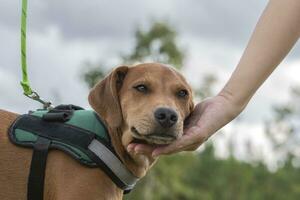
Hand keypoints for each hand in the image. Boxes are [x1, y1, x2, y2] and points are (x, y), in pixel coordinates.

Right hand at [127, 94, 242, 156]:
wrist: (223, 106)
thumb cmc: (204, 110)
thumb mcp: (184, 113)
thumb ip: (172, 117)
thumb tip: (159, 114)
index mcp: (181, 139)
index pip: (161, 144)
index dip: (146, 145)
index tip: (132, 143)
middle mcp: (185, 144)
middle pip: (162, 149)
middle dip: (144, 149)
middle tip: (129, 148)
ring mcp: (191, 142)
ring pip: (168, 149)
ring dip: (151, 151)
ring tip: (136, 149)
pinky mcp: (197, 136)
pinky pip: (179, 143)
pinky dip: (166, 148)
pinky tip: (155, 151)